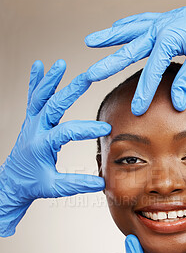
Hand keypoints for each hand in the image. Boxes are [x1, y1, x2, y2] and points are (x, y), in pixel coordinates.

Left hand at [0, 60, 110, 236]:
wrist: (12, 182)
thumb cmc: (32, 184)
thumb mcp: (55, 188)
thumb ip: (77, 184)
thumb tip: (101, 183)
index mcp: (42, 145)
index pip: (67, 131)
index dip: (87, 129)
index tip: (106, 128)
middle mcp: (35, 130)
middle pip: (54, 105)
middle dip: (72, 90)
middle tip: (87, 77)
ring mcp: (31, 123)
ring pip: (41, 97)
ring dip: (51, 80)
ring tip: (60, 64)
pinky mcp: (31, 122)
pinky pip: (33, 98)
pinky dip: (36, 82)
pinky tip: (39, 67)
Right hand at [85, 0, 185, 114]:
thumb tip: (177, 103)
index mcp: (168, 36)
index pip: (151, 70)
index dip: (143, 92)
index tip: (136, 110)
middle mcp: (161, 27)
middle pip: (129, 48)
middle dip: (109, 63)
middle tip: (90, 74)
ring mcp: (163, 21)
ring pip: (130, 30)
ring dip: (111, 37)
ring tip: (92, 41)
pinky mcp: (168, 20)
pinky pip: (142, 21)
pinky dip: (128, 25)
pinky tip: (119, 27)